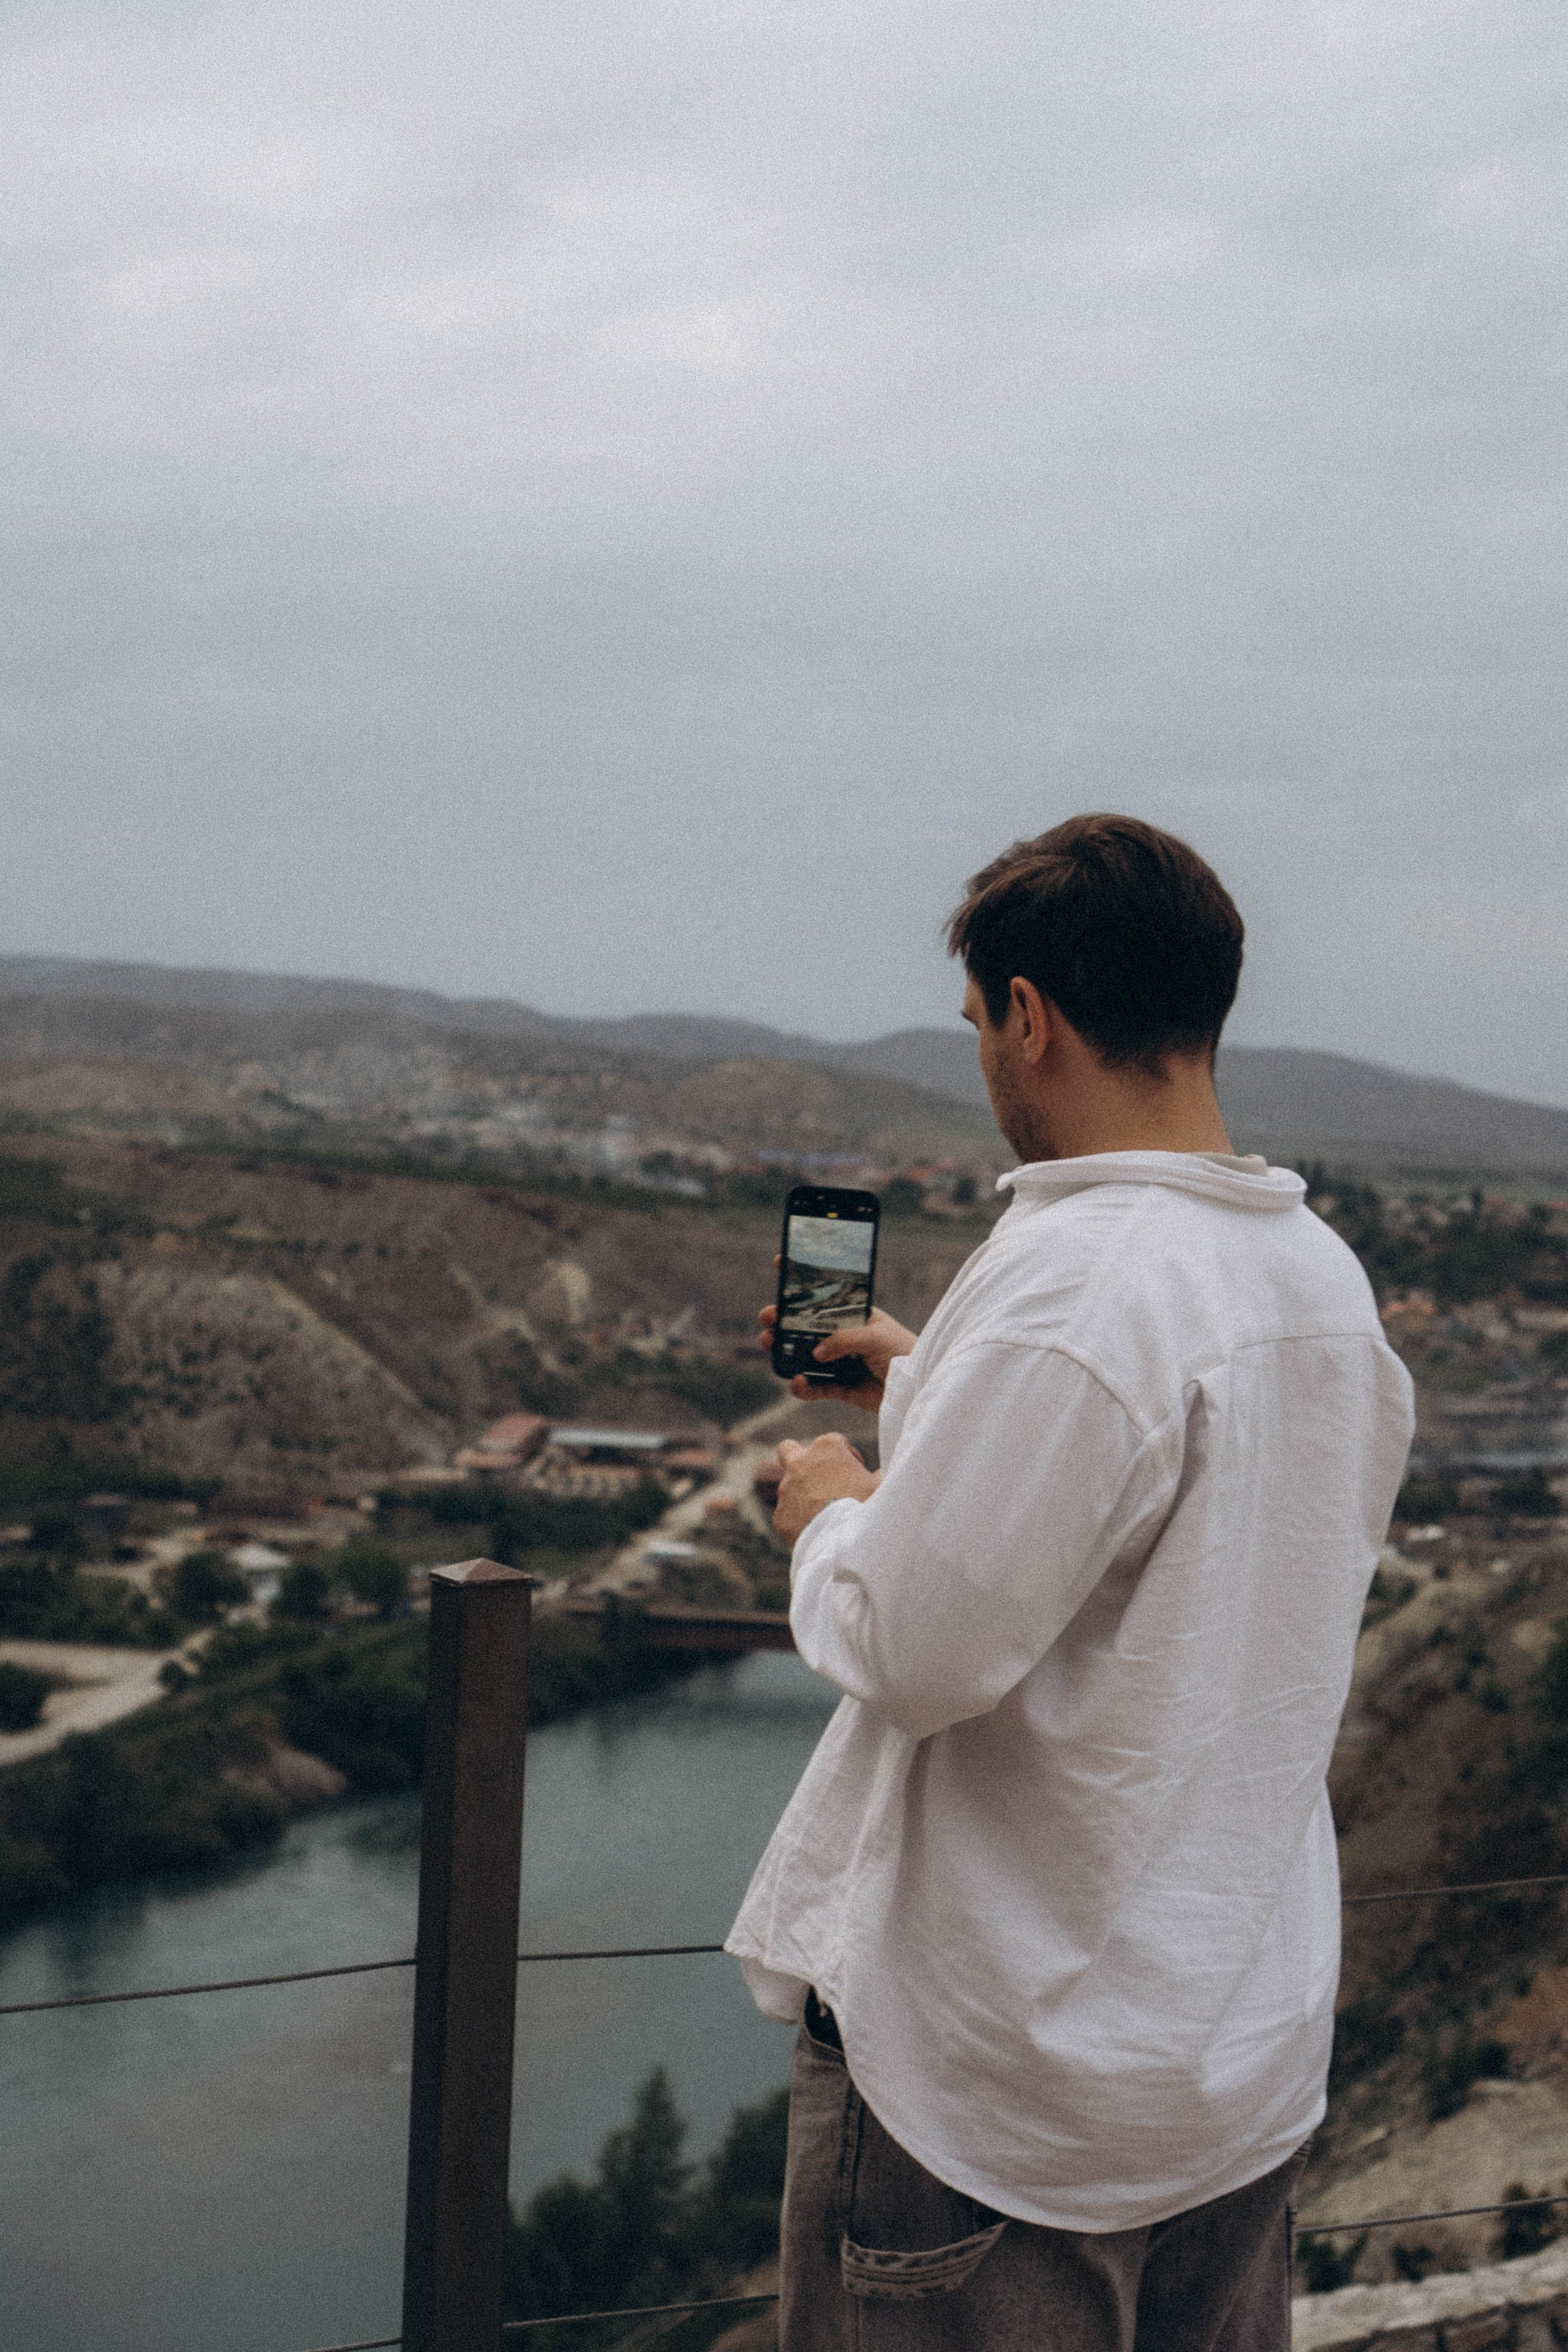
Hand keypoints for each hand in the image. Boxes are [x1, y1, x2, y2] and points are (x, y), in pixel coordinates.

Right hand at [759, 1277, 917, 1412]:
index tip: (781, 1264)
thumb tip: (816, 1352)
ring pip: (806, 1357)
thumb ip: (845, 1340)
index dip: (804, 1282)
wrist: (921, 1388)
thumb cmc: (905, 1352)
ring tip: (770, 1346)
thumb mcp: (876, 1336)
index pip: (826, 1296)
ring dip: (786, 1353)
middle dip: (784, 1322)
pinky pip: (817, 1387)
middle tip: (767, 1318)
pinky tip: (797, 1383)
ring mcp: (842, 1362)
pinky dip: (804, 1387)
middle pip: (808, 1328)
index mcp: (856, 1316)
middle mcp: (845, 1337)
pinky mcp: (843, 1388)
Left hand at [772, 1434, 878, 1541]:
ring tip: (824, 1513)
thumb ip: (879, 1475)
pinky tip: (816, 1531)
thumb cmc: (865, 1507)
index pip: (835, 1441)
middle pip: (789, 1449)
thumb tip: (881, 1474)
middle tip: (819, 1477)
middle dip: (801, 1460)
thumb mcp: (880, 1485)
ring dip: (803, 1495)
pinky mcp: (780, 1516)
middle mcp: (800, 1463)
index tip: (856, 1472)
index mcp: (826, 1448)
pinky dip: (799, 1520)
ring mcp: (786, 1490)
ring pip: (788, 1487)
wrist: (842, 1540)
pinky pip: (788, 1515)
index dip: (847, 1456)